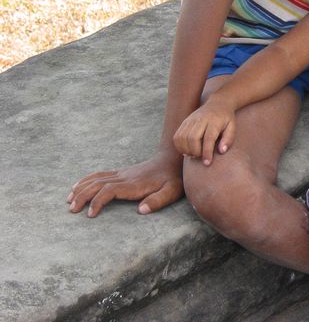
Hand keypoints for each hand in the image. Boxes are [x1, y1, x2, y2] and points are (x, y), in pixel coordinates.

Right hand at [67, 151, 183, 216]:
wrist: (172, 159)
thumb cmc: (173, 179)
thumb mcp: (171, 191)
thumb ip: (157, 201)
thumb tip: (141, 210)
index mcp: (134, 184)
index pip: (109, 191)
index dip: (98, 201)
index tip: (90, 214)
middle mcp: (124, 177)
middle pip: (98, 184)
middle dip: (83, 196)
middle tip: (71, 210)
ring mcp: (122, 173)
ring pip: (96, 179)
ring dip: (81, 189)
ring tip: (69, 201)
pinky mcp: (121, 172)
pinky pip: (99, 175)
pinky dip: (86, 180)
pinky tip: (77, 186)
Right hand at [173, 98, 236, 164]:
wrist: (218, 103)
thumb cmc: (226, 119)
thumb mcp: (232, 127)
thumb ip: (228, 139)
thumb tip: (222, 151)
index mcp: (214, 121)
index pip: (208, 138)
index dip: (207, 152)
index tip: (207, 163)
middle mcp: (200, 120)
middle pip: (192, 138)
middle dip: (195, 152)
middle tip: (201, 157)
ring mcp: (190, 120)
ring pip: (182, 138)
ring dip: (186, 150)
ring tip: (194, 154)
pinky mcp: (184, 122)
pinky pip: (177, 136)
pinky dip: (179, 146)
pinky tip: (187, 150)